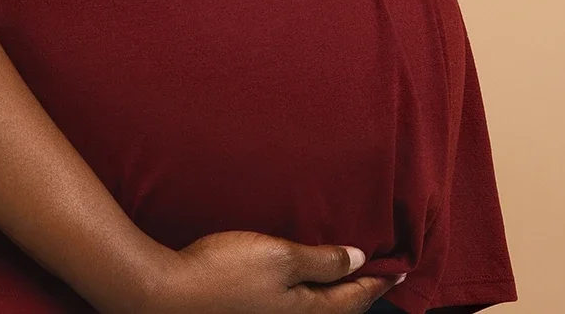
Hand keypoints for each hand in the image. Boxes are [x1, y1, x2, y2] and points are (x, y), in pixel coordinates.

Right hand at [124, 231, 398, 313]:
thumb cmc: (222, 273)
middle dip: (359, 292)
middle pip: (337, 311)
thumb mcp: (279, 257)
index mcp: (307, 312)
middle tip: (380, 274)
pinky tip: (300, 286)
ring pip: (314, 312)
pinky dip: (308, 297)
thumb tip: (358, 261)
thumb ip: (322, 260)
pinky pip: (293, 310)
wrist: (163, 294)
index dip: (379, 280)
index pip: (355, 297)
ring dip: (333, 296)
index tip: (401, 268)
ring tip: (346, 277)